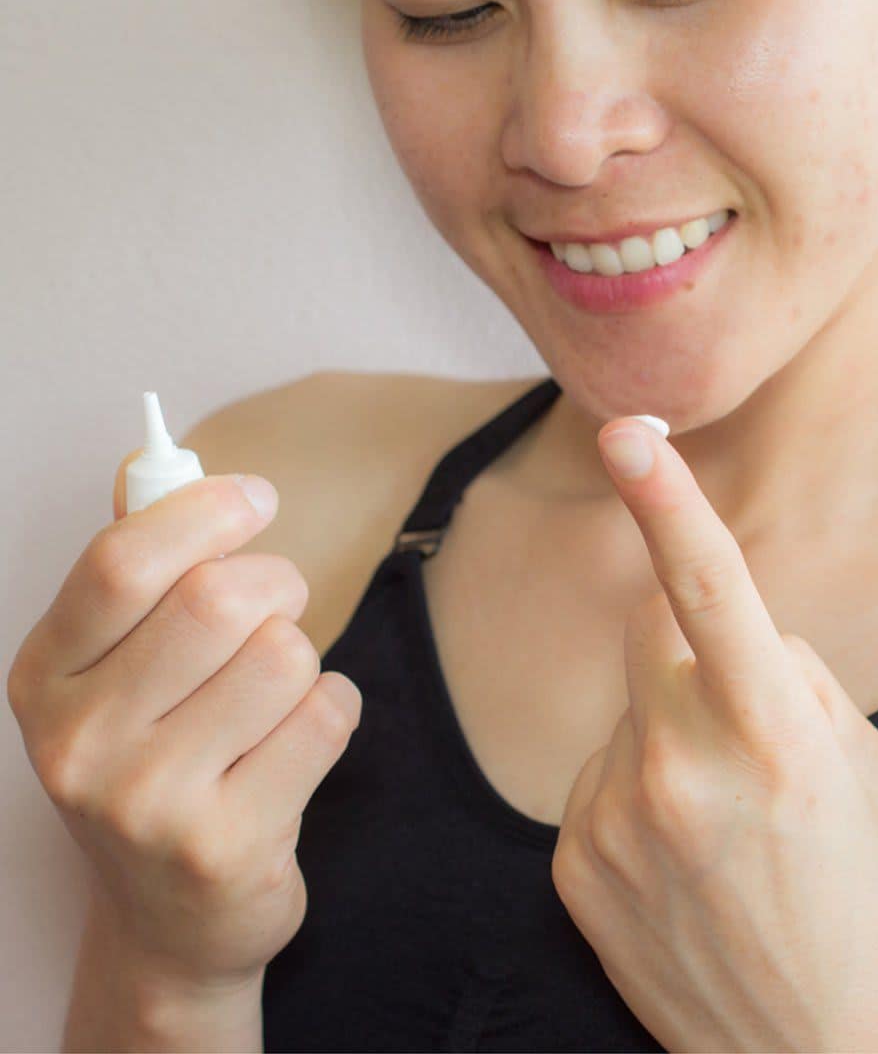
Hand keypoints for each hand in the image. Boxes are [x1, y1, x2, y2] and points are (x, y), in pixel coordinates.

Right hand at [6, 456, 362, 993]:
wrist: (171, 920)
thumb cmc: (159, 759)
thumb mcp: (118, 670)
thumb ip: (138, 568)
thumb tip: (157, 456)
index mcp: (45, 677)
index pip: (122, 561)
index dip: (204, 511)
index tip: (256, 498)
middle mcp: (79, 744)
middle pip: (220, 599)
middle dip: (276, 584)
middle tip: (279, 605)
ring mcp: (148, 805)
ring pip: (285, 655)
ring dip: (303, 657)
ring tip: (274, 696)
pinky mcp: (226, 847)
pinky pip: (327, 715)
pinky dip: (332, 707)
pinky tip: (296, 743)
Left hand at [550, 418, 877, 1051]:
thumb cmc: (859, 899)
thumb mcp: (859, 765)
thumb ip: (786, 673)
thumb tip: (724, 626)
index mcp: (771, 737)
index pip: (709, 590)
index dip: (668, 501)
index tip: (628, 432)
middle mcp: (679, 769)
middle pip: (648, 631)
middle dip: (686, 646)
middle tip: (738, 724)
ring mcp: (612, 818)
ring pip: (628, 711)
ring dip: (666, 735)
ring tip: (715, 826)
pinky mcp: (568, 860)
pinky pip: (595, 775)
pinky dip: (632, 792)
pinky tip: (675, 860)